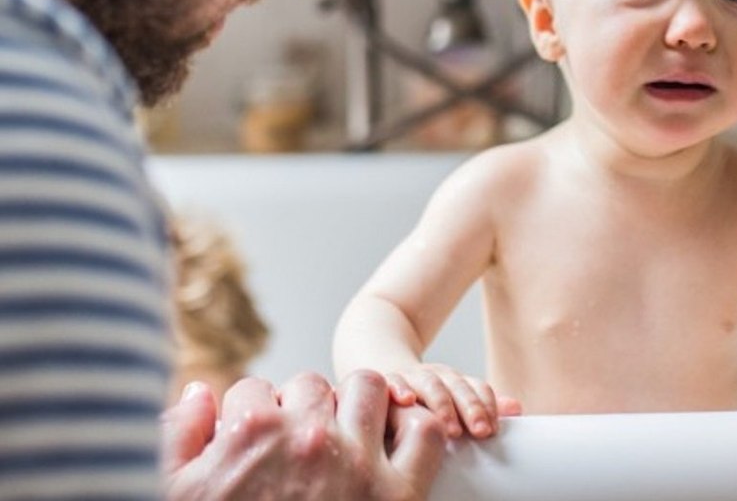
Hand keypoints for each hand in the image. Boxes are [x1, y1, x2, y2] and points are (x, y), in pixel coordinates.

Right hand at [161, 370, 445, 499]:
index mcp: (251, 432)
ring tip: (345, 434)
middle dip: (302, 408)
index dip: (253, 414)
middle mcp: (307, 436)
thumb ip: (180, 437)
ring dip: (356, 404)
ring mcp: (358, 462)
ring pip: (368, 386)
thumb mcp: (174, 494)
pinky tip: (393, 447)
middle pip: (309, 384)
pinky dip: (414, 431)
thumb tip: (199, 390)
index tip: (256, 442)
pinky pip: (423, 432)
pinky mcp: (399, 493)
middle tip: (299, 445)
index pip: (253, 388)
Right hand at [386, 363, 521, 438]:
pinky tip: (406, 400)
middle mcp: (436, 376)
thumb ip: (482, 406)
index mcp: (455, 382)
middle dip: (471, 408)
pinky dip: (399, 389)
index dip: (487, 407)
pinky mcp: (385, 382)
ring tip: (450, 429)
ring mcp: (411, 377)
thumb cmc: (424, 401)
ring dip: (442, 405)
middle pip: (457, 387)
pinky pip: (392, 382)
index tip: (493, 431)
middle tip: (481, 432)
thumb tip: (517, 408)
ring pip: (430, 385)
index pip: (478, 388)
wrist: (385, 379)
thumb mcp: (453, 401)